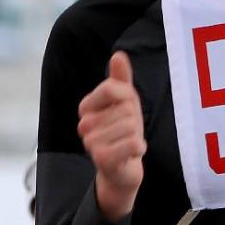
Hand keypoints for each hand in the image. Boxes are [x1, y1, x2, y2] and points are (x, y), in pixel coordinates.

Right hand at [77, 52, 145, 221]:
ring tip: (128, 144)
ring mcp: (90, 142)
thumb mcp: (125, 101)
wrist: (122, 170)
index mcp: (86, 107)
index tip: (125, 111)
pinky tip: (132, 154)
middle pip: (125, 108)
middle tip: (127, 133)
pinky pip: (133, 143)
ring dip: (136, 136)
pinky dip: (139, 147)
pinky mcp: (102, 159)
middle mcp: (84, 124)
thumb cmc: (123, 132)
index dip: (127, 98)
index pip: (111, 88)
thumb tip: (118, 55)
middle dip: (134, 121)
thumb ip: (121, 79)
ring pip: (131, 126)